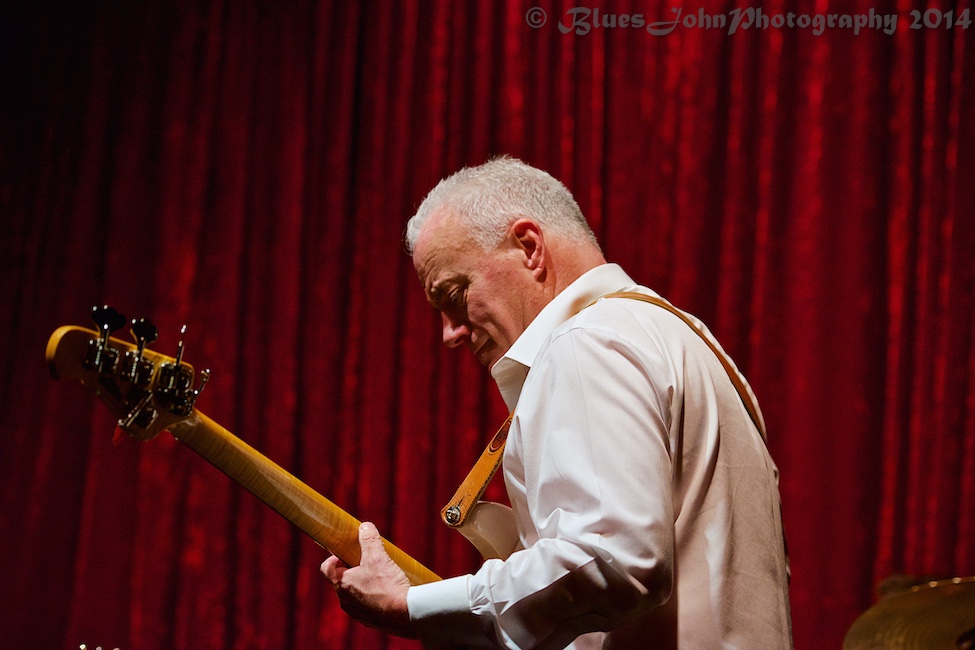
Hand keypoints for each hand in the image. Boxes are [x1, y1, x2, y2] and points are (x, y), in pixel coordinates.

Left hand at [321, 522, 415, 637]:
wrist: (405, 613)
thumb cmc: (388, 585)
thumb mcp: (378, 556)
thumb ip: (369, 539)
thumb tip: (365, 527)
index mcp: (342, 584)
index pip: (326, 567)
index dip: (334, 557)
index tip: (347, 552)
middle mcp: (345, 600)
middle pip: (341, 580)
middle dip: (352, 569)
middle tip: (367, 561)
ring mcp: (356, 612)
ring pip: (354, 594)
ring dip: (363, 584)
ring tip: (380, 577)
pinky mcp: (370, 620)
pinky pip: (366, 606)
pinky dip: (373, 598)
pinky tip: (387, 593)